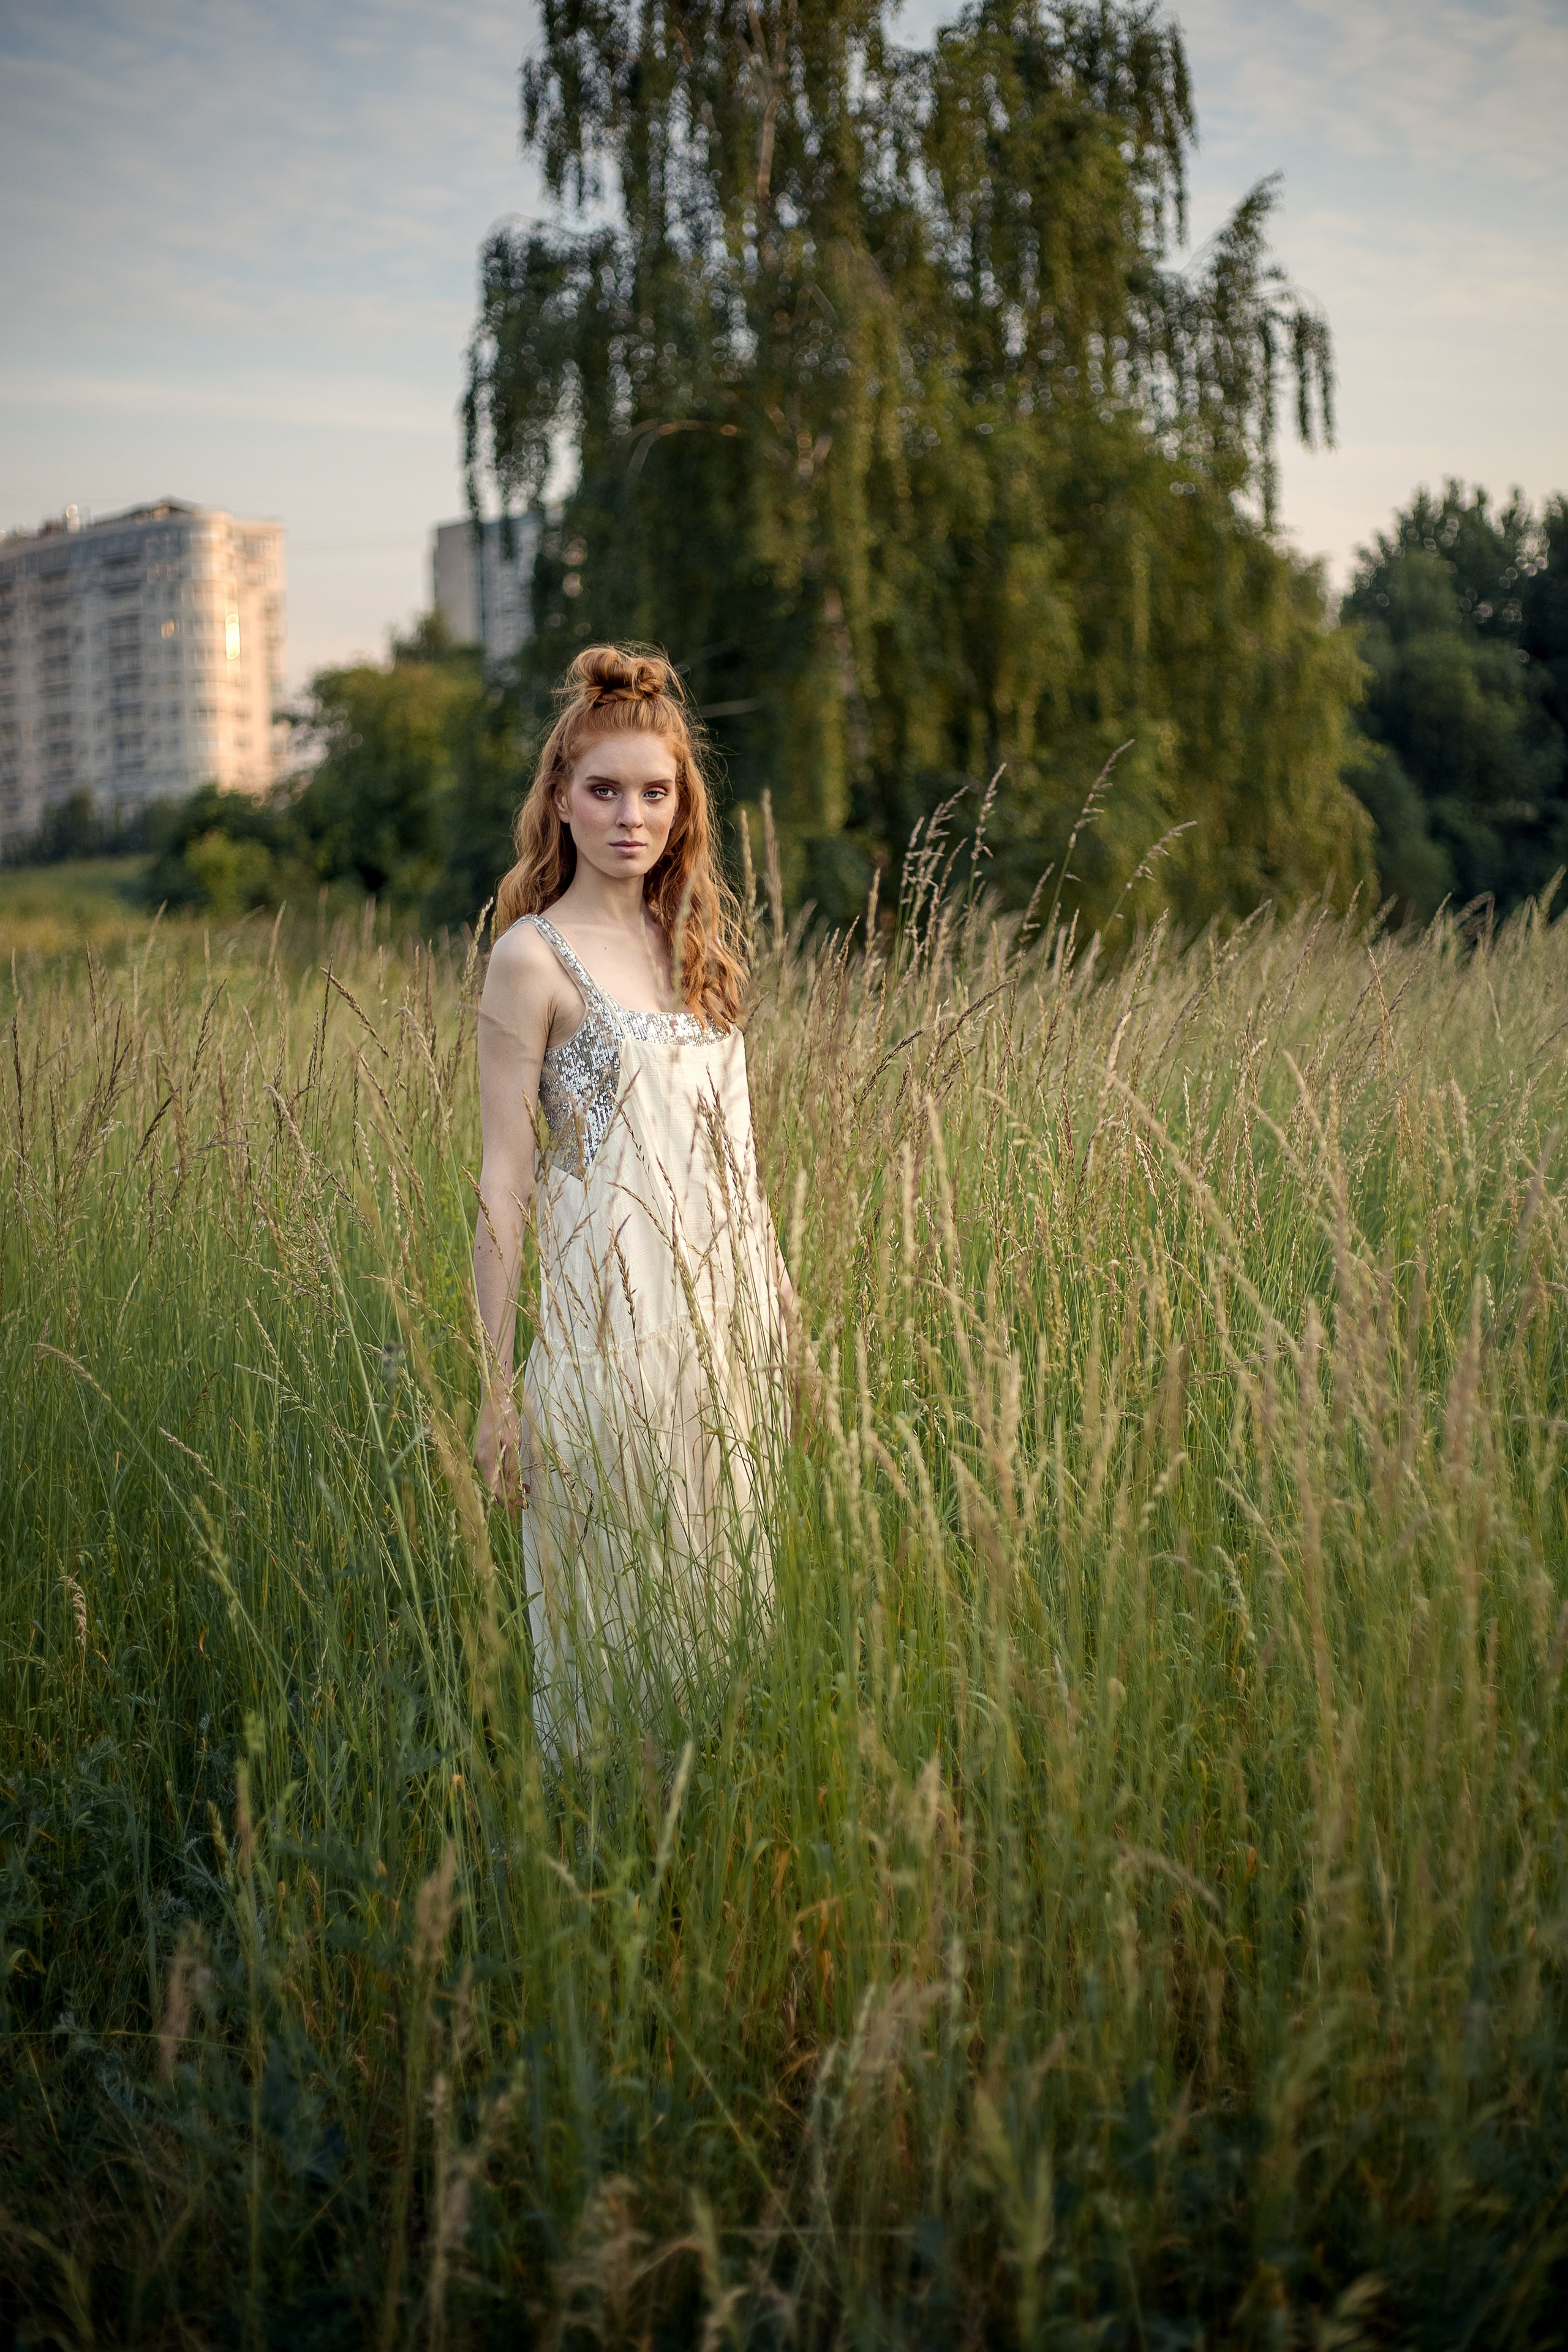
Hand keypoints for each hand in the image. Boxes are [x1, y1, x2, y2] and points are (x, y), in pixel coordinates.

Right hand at [474, 1388, 526, 1511]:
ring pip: (495, 1475)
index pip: (494, 1488)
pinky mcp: (483, 1448)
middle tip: (525, 1503)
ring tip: (526, 1490)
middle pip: (494, 1484)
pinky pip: (494, 1466)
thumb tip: (513, 1486)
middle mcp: (479, 1459)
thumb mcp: (513, 1440)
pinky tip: (517, 1476)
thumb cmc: (505, 1414)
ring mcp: (479, 1454)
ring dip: (509, 1484)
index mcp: (486, 1458)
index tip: (518, 1509)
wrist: (494, 1394)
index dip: (506, 1501)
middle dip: (509, 1495)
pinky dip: (504, 1473)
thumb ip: (512, 1464)